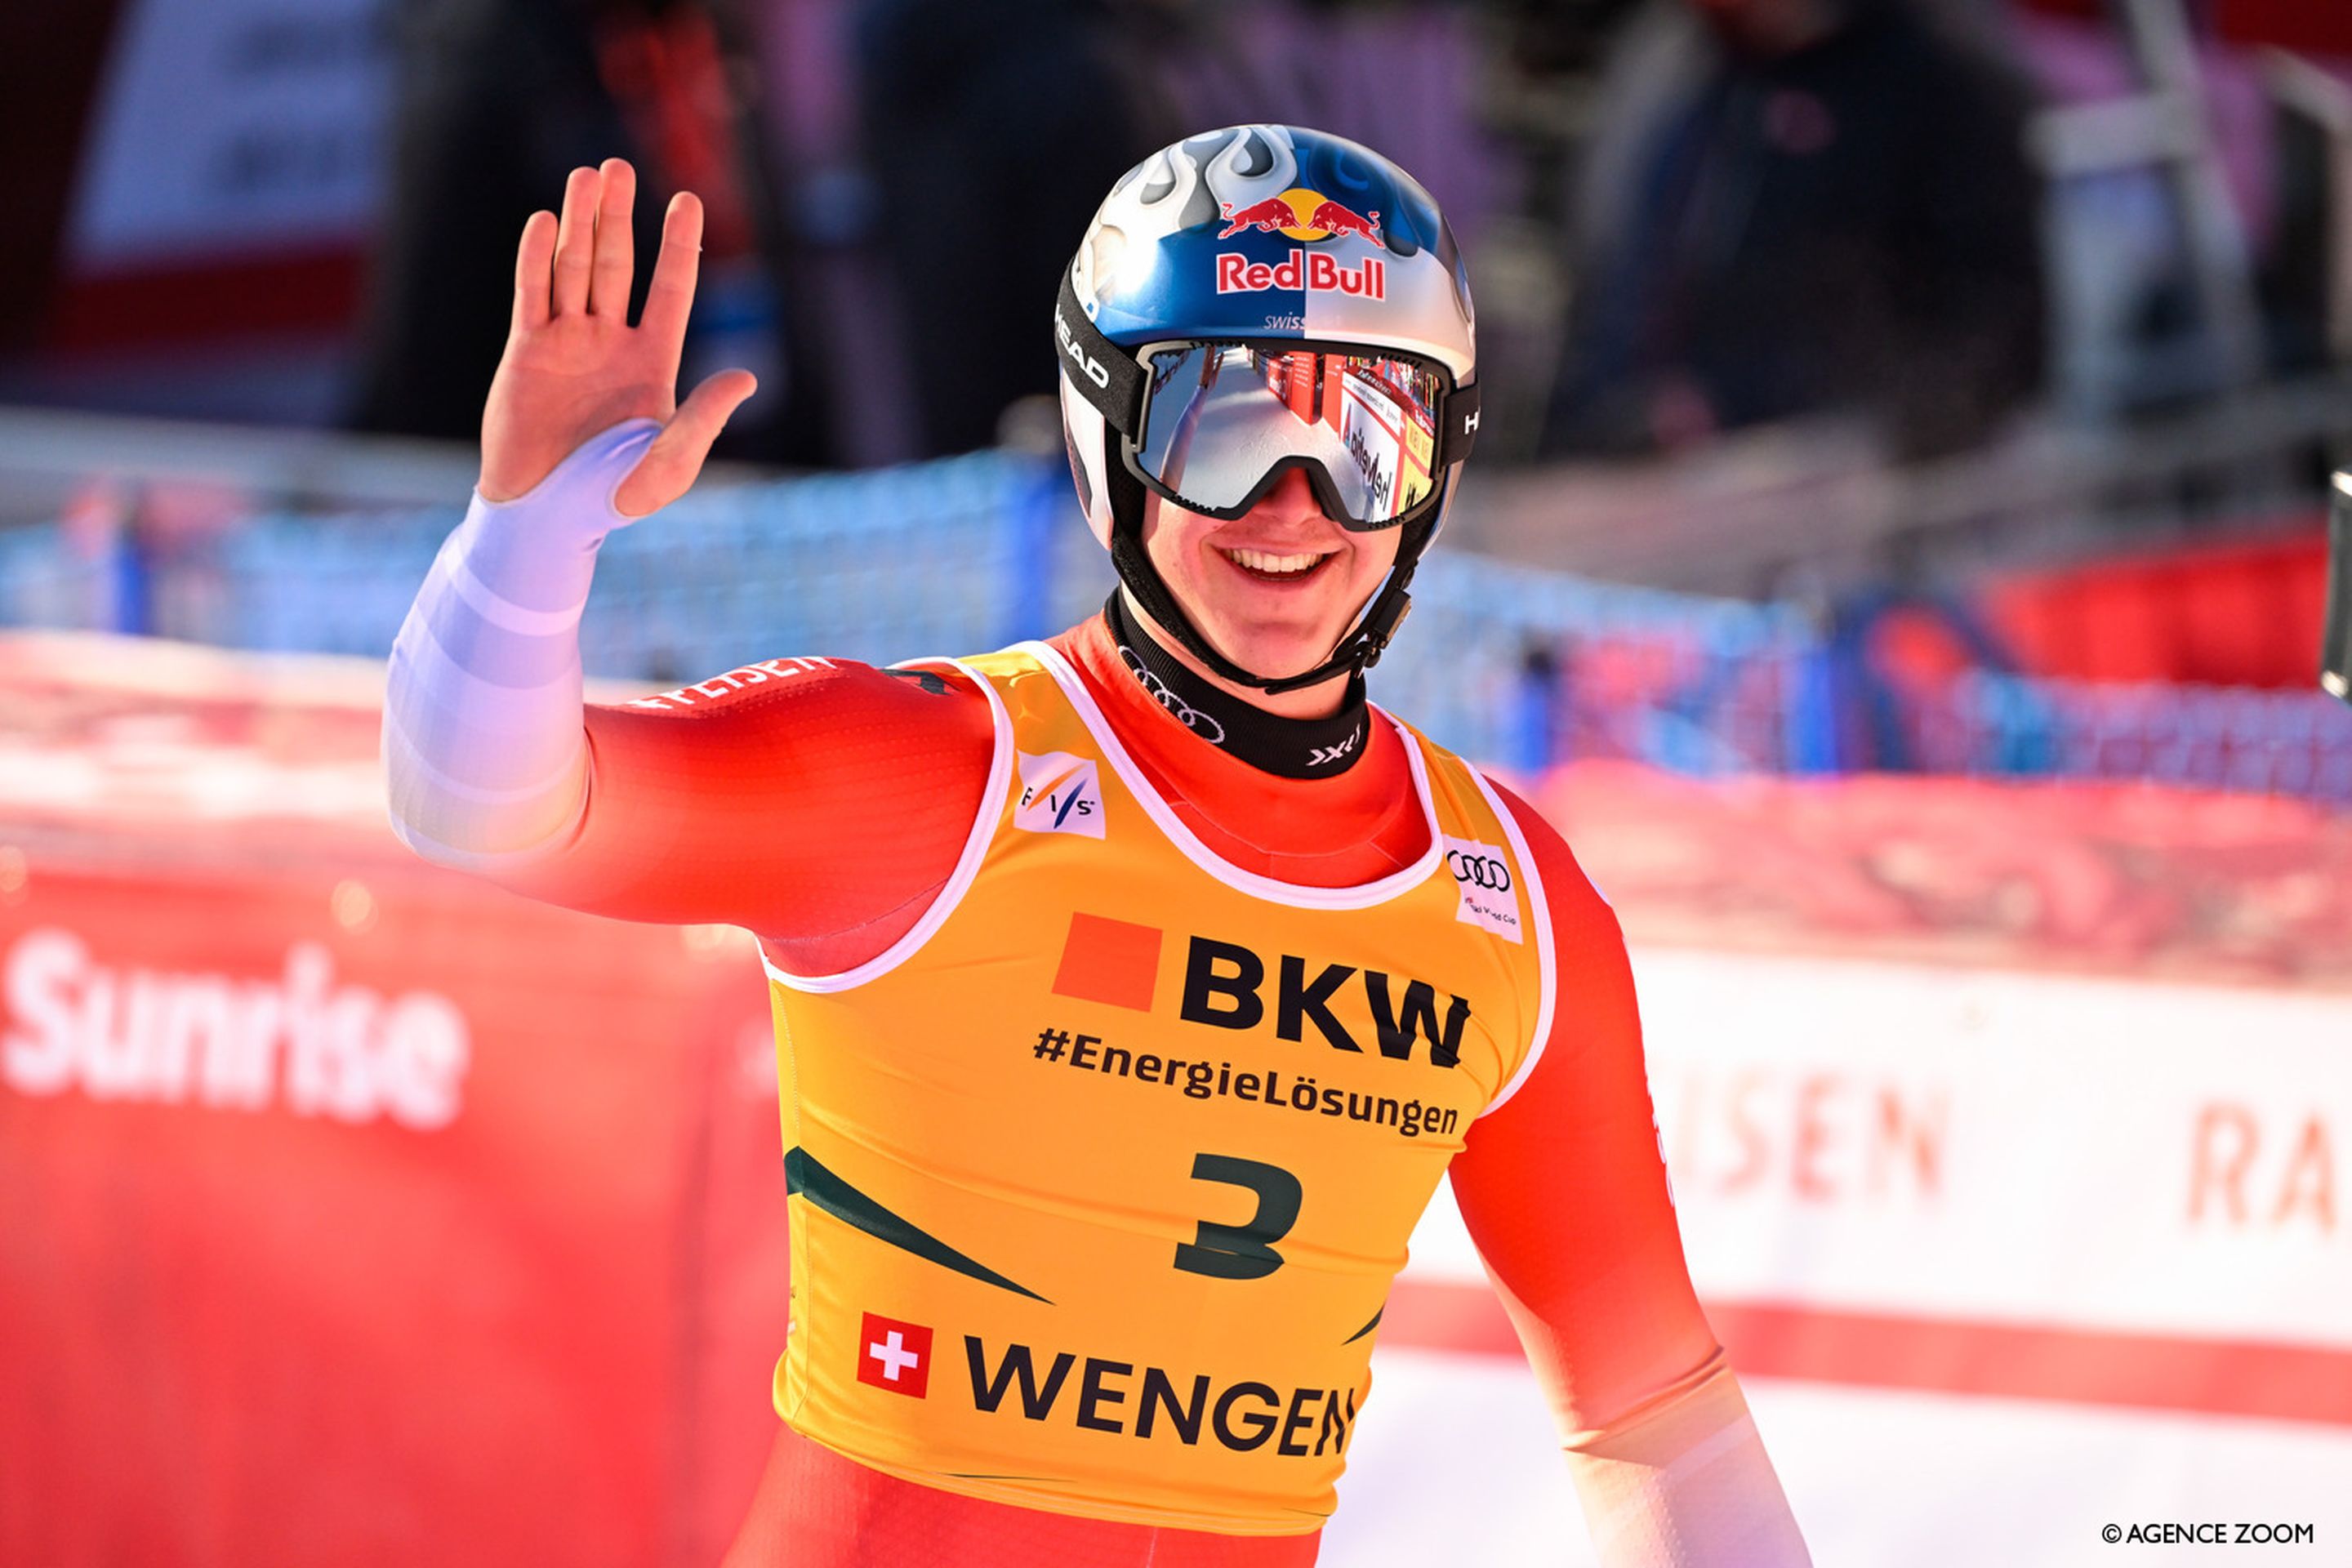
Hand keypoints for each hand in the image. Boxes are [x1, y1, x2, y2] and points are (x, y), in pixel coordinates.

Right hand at [480, 158, 757, 516]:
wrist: (544, 517)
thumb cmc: (611, 498)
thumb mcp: (669, 464)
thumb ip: (702, 420)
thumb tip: (746, 378)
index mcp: (652, 363)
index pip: (671, 291)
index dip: (678, 246)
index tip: (687, 199)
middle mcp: (611, 344)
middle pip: (617, 266)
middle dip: (618, 217)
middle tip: (617, 166)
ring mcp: (568, 344)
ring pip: (575, 269)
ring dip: (580, 223)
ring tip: (587, 176)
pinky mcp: (527, 352)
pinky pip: (533, 295)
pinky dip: (537, 258)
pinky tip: (546, 221)